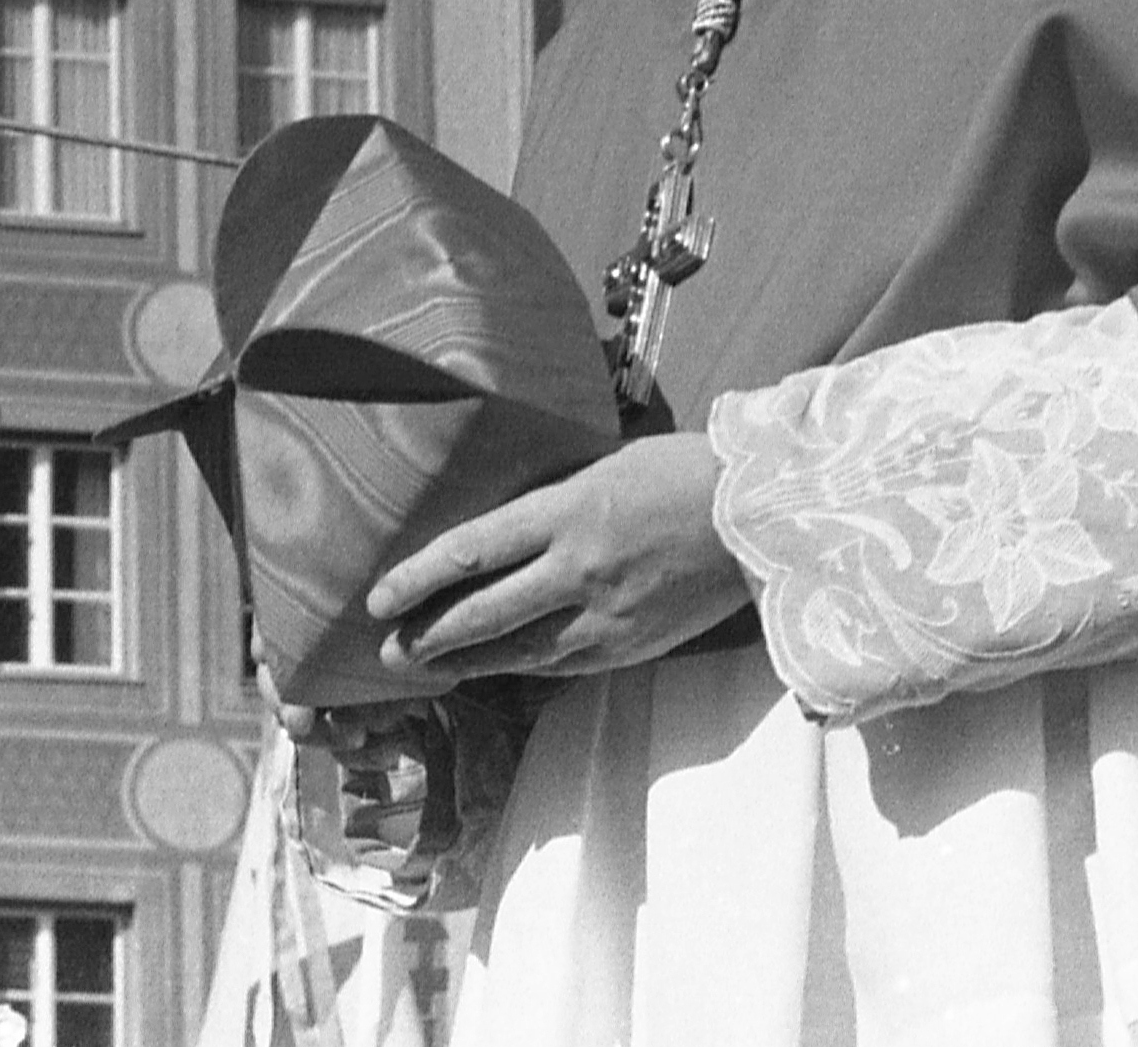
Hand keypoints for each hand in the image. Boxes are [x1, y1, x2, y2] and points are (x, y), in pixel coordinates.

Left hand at [364, 435, 745, 686]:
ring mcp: (604, 616)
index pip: (471, 550)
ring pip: (518, 651)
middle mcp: (577, 569)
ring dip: (466, 664)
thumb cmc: (684, 473)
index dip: (417, 579)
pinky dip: (524, 668)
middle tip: (387, 653)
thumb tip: (508, 516)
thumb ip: (555, 497)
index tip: (379, 598)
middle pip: (483, 613)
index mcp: (566, 511)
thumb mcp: (606, 465)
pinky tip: (500, 670)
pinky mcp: (630, 646)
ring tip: (426, 672)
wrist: (759, 518)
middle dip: (428, 637)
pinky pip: (564, 664)